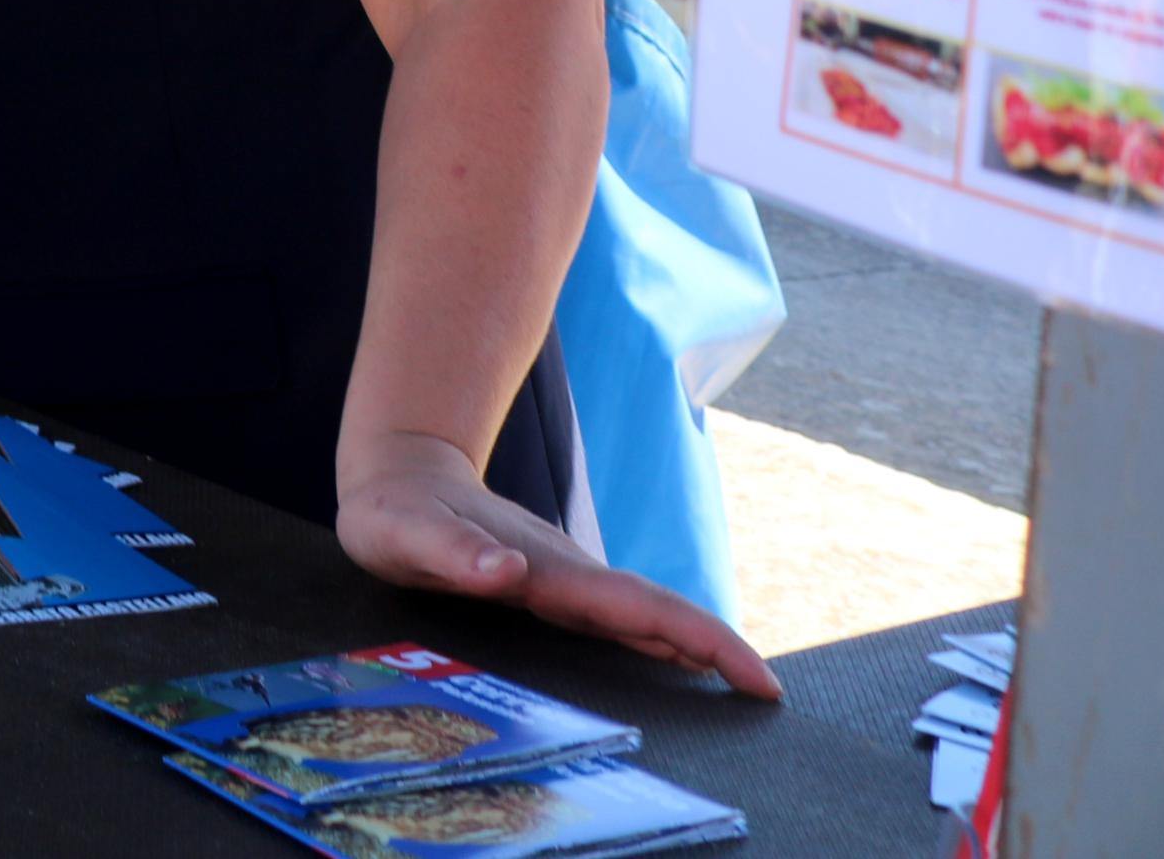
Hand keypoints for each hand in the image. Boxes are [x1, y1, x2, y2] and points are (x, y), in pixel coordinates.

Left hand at [336, 430, 778, 697]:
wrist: (399, 471)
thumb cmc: (394, 511)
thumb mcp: (403, 535)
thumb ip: (453, 553)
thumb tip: (508, 571)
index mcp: (543, 570)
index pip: (637, 606)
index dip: (697, 637)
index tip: (753, 673)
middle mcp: (564, 575)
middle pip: (654, 612)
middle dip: (714, 648)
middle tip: (769, 692)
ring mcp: (561, 580)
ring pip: (640, 614)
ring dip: (692, 646)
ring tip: (744, 687)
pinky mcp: (550, 587)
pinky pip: (615, 617)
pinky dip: (657, 639)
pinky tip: (678, 664)